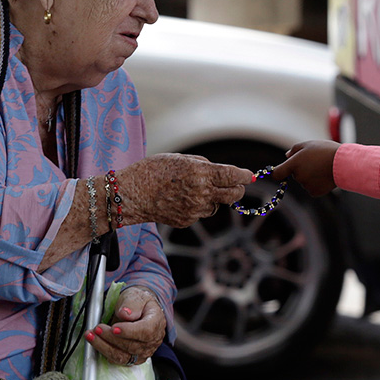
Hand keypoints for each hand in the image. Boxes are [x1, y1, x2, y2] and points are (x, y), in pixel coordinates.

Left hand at [86, 285, 164, 364]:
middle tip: (97, 328)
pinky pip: (118, 360)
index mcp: (156, 322)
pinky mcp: (133, 358)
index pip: (146, 331)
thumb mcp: (136, 296)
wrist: (138, 310)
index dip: (129, 332)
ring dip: (104, 347)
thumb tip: (124, 314)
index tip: (114, 328)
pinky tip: (96, 342)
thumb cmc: (138, 302)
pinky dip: (105, 351)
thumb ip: (131, 304)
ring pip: (123, 356)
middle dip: (111, 338)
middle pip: (132, 346)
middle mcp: (153, 340)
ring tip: (91, 336)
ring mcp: (143, 352)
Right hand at [118, 153, 253, 227]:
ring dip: (214, 199)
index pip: (233, 176)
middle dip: (237, 190)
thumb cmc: (153, 170)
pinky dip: (197, 207)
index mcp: (200, 173)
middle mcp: (200, 192)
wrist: (131, 194)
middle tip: (235, 185)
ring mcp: (194, 209)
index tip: (249, 175)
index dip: (245, 176)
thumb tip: (222, 172)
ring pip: (217, 206)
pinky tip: (181, 199)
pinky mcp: (187, 221)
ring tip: (194, 190)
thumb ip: (203, 165)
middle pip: (233, 195)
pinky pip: (201, 213)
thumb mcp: (180, 158)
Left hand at [270, 140, 339, 196]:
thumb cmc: (325, 151)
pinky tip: (324, 176)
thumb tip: (287, 156)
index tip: (280, 171)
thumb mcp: (308, 144)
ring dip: (310, 176)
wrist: (343, 164)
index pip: (277, 174)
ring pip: (304, 181)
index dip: (277, 172)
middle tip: (314, 161)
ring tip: (322, 167)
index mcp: (294, 164)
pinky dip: (316, 184)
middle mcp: (298, 176)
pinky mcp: (315, 192)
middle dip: (301, 169)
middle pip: (294, 175)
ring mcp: (306, 186)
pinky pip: (311, 188)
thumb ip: (294, 150)